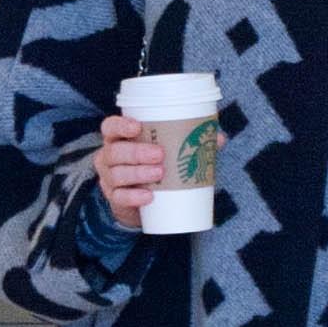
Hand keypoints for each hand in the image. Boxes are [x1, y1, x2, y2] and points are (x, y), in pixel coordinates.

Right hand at [92, 113, 228, 229]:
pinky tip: (149, 197)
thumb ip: (190, 143)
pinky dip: (134, 197)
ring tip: (160, 174)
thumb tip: (218, 137)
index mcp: (119, 139)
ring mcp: (109, 178)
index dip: (120, 125)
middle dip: (137, 152)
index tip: (137, 127)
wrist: (142, 202)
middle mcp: (109, 156)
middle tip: (160, 154)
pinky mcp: (114, 199)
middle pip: (114, 151)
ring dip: (138, 173)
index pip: (110, 127)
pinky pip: (120, 198)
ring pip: (117, 174)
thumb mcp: (168, 153)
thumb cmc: (154, 167)